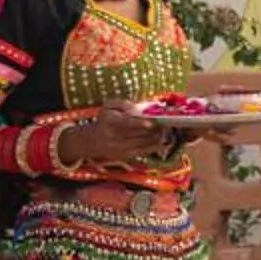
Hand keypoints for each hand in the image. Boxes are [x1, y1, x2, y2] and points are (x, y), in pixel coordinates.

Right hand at [62, 106, 181, 164]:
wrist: (93, 141)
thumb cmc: (105, 119)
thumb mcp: (109, 106)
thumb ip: (124, 104)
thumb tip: (140, 107)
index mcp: (109, 121)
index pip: (125, 123)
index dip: (139, 124)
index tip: (151, 123)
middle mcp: (114, 136)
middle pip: (138, 133)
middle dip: (154, 129)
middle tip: (167, 123)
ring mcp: (120, 147)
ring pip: (143, 143)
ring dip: (157, 137)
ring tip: (167, 130)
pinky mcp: (126, 155)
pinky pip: (143, 151)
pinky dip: (155, 147)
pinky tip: (165, 142)